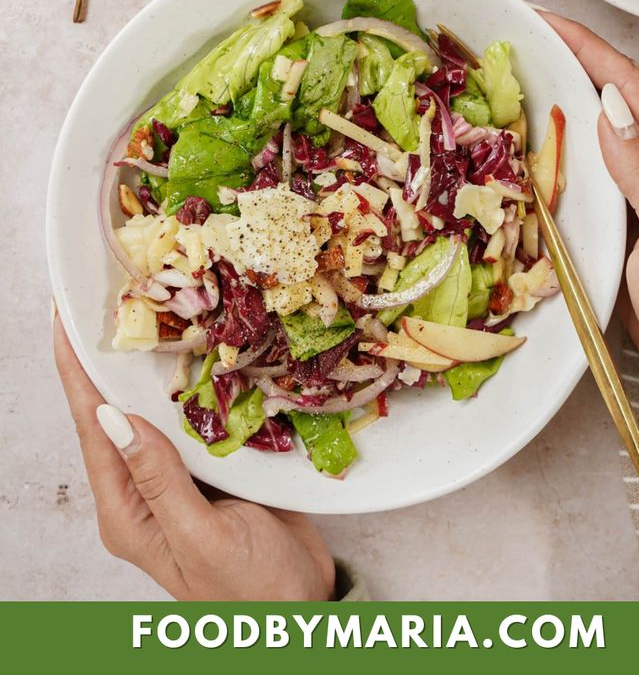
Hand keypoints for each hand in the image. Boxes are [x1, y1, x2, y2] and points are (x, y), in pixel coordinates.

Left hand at [53, 316, 334, 599]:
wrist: (304, 611)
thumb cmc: (250, 592)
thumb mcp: (202, 538)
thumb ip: (160, 480)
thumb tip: (113, 418)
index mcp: (126, 513)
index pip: (91, 429)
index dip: (75, 371)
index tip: (64, 320)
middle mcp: (144, 491)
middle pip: (114, 412)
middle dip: (104, 357)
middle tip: (100, 296)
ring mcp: (178, 478)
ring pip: (154, 408)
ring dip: (148, 363)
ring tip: (141, 309)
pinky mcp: (214, 468)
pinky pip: (194, 416)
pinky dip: (193, 381)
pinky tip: (197, 349)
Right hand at [542, 13, 638, 382]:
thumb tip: (608, 106)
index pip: (627, 84)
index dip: (585, 45)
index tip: (540, 19)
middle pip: (608, 93)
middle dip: (565, 57)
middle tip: (512, 39)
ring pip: (592, 124)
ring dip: (556, 94)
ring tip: (509, 75)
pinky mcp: (619, 213)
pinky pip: (583, 163)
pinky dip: (554, 139)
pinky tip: (525, 136)